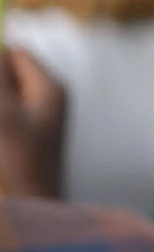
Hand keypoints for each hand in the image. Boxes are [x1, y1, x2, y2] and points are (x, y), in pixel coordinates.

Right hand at [0, 49, 65, 196]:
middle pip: (12, 71)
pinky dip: (2, 114)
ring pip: (8, 92)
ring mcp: (42, 111)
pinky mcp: (31, 127)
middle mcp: (50, 94)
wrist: (36, 197)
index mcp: (49, 86)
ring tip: (4, 128)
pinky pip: (10, 109)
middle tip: (3, 117)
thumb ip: (0, 79)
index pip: (17, 54)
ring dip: (0, 101)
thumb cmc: (21, 156)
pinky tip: (3, 134)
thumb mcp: (3, 115)